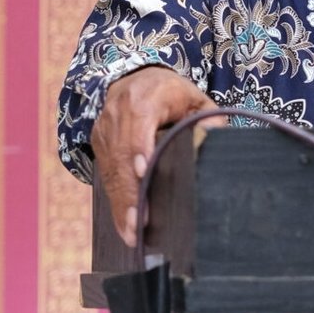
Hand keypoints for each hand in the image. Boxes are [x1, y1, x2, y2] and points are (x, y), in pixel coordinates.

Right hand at [91, 66, 214, 245]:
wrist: (131, 79)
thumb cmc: (169, 93)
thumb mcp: (194, 97)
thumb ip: (208, 116)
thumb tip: (214, 135)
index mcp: (143, 100)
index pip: (139, 127)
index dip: (140, 150)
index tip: (144, 174)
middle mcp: (118, 115)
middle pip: (122, 157)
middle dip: (130, 193)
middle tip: (139, 225)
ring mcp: (104, 131)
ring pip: (112, 171)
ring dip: (121, 204)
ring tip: (132, 233)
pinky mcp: (99, 144)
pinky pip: (106, 176)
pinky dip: (115, 201)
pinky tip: (124, 224)